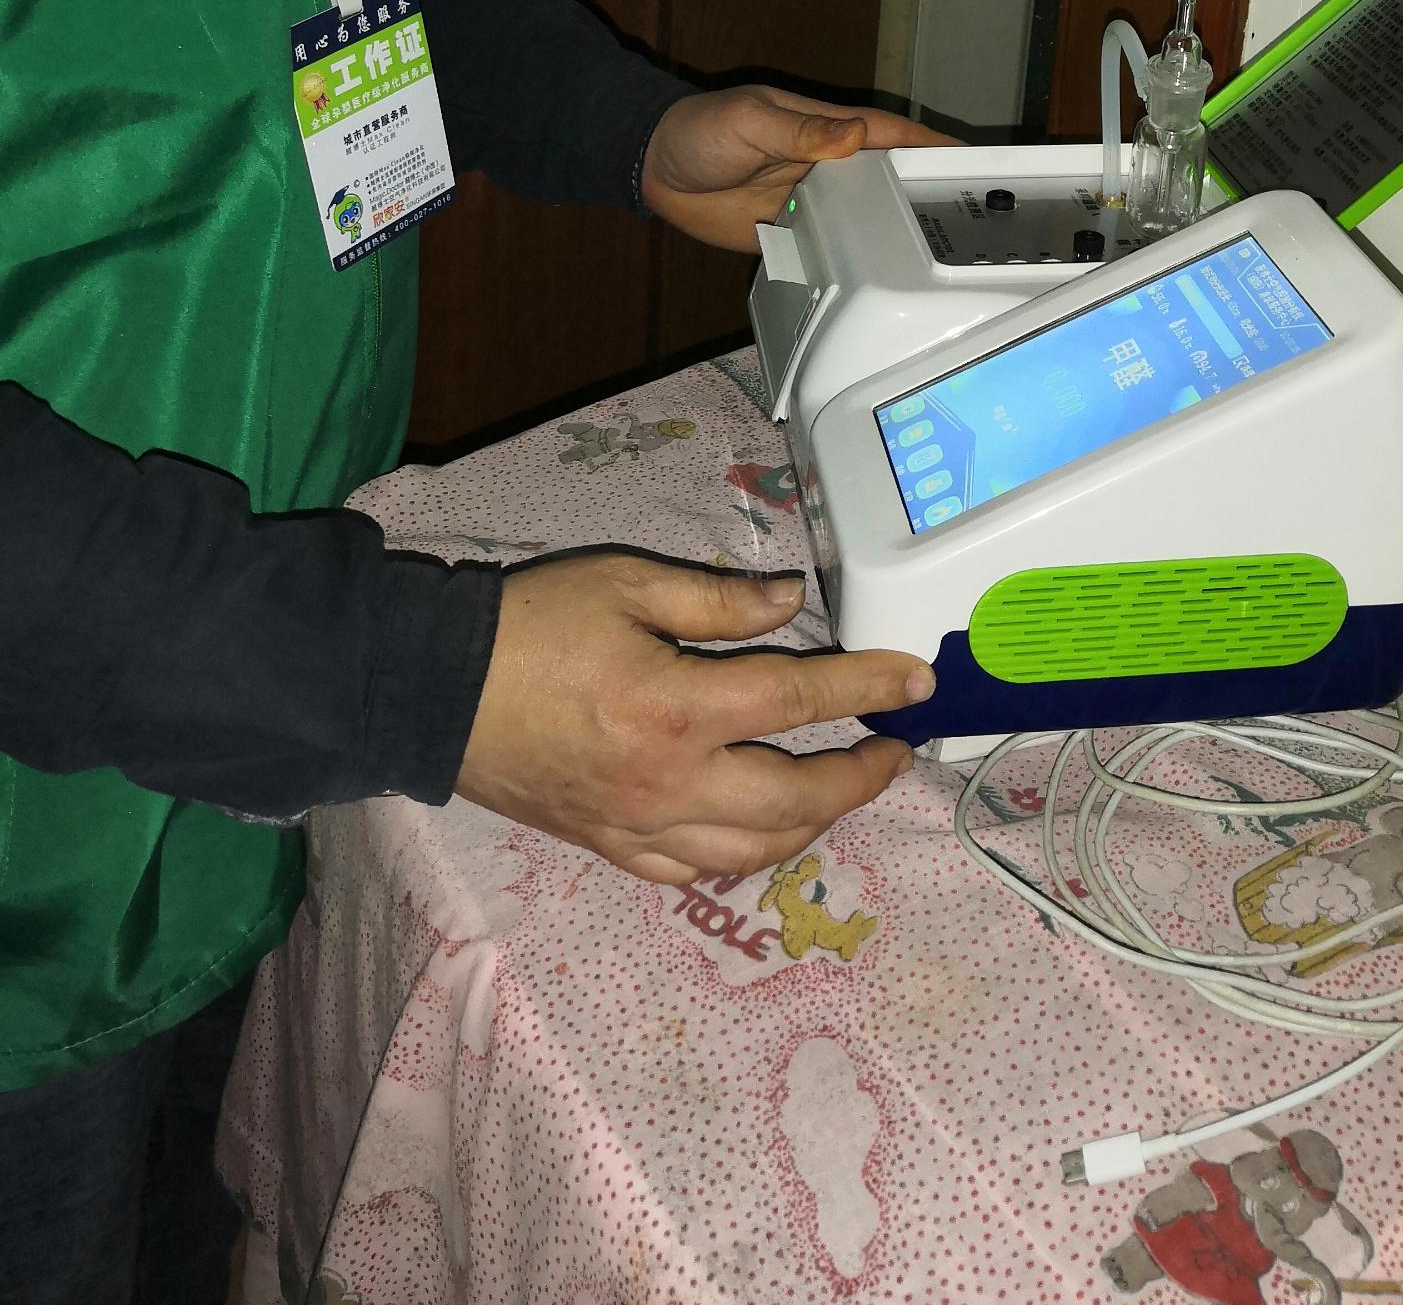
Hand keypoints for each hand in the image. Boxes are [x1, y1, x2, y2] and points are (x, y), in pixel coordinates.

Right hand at [456, 553, 931, 882]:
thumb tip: (793, 602)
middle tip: (893, 749)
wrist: (433, 691)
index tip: (916, 682)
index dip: (869, 688)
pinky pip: (691, 871)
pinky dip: (742, 856)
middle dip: (859, 777)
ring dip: (812, 824)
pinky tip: (761, 832)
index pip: (800, 702)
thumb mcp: (627, 583)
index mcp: (678, 709)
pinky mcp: (608, 847)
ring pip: (751, 852)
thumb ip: (719, 601)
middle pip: (794, 799)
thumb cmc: (530, 626)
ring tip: (841, 789)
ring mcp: (638, 827)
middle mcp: (669, 783)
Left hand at [641, 84, 955, 252]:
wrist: (654, 170)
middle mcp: (830, 168)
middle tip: (977, 224)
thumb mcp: (749, 120)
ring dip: (897, 234)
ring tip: (941, 261)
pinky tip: (877, 286)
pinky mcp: (793, 235)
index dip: (935, 148)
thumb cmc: (699, 129)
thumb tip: (854, 136)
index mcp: (828, 130)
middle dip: (930, 195)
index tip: (980, 164)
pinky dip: (854, 265)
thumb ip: (799, 130)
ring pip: (868, 220)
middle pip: (891, 182)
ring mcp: (814, 203)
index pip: (893, 137)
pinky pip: (833, 251)